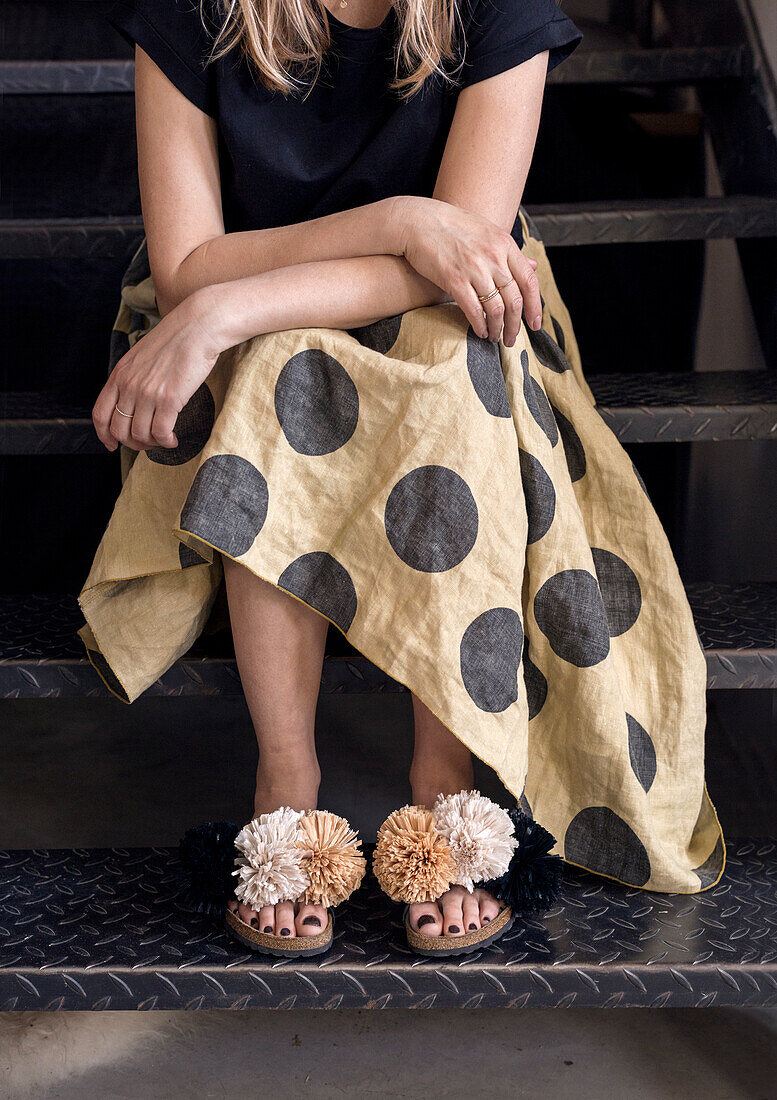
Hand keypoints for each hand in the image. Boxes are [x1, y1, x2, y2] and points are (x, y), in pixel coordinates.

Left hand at [92, 287, 225, 452]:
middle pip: (119, 430)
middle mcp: (129, 386)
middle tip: (148, 443)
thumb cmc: (176, 340)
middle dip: (133, 443)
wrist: (197, 328)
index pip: (100, 414)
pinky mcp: (168, 400)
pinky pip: (160, 433)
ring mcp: (147, 394)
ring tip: (164, 439)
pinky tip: (173, 439)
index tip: (113, 444)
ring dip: (153, 444)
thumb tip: (135, 403)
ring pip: (140, 435)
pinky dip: (166, 442)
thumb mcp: (141, 357)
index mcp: (120, 375)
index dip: (104, 435)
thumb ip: (133, 378)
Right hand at [389, 195, 540, 345]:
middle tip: (512, 339)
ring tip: (494, 337)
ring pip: (496, 309)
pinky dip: (479, 325)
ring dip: (497, 328)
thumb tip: (534, 266)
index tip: (535, 324)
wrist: (419, 222)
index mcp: (504, 244)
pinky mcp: (454, 279)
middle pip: (514, 300)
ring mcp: (474, 268)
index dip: (535, 307)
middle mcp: (493, 256)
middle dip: (515, 325)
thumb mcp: (488, 232)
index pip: (529, 281)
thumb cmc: (453, 227)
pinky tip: (480, 332)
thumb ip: (510, 252)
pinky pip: (474, 310)